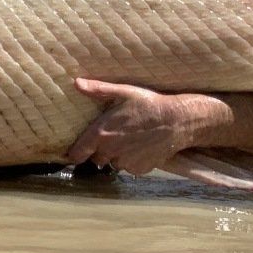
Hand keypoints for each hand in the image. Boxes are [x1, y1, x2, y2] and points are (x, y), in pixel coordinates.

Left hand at [66, 78, 223, 175]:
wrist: (177, 122)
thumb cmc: (149, 104)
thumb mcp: (123, 92)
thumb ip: (98, 89)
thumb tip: (76, 83)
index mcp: (101, 133)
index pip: (77, 153)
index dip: (74, 154)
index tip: (74, 153)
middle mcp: (110, 151)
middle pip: (96, 159)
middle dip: (100, 151)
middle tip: (112, 138)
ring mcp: (125, 163)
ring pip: (114, 164)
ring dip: (117, 156)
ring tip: (129, 141)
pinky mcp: (139, 169)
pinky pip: (130, 168)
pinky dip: (132, 161)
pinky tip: (140, 148)